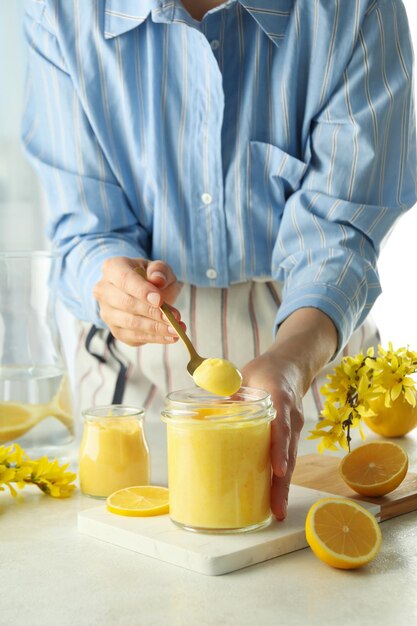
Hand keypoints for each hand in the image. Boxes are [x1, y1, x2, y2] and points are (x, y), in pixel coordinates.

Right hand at [93, 256, 183, 345]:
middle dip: (153, 312)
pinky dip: (154, 338)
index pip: (125, 280)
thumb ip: (160, 270)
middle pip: (126, 304)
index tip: (159, 300)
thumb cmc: (151, 277)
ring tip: (176, 329)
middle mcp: (104, 291)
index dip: (142, 291)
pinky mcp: (116, 330)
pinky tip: (170, 337)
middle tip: (174, 317)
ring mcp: (107, 313)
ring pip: (130, 323)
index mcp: (113, 268)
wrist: (143, 292)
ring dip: (156, 328)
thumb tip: (158, 280)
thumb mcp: (159, 268)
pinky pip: (134, 337)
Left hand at [241, 307, 337, 520]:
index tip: (277, 469)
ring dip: (283, 485)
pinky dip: (281, 477)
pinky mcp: (291, 436)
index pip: (281, 425)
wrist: (289, 366)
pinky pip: (287, 458)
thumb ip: (225, 394)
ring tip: (275, 510)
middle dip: (282, 481)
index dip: (279, 448)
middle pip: (288, 451)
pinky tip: (272, 496)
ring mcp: (294, 427)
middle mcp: (291, 416)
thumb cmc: (263, 372)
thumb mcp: (242, 376)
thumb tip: (202, 414)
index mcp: (279, 398)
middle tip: (276, 507)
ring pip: (290, 459)